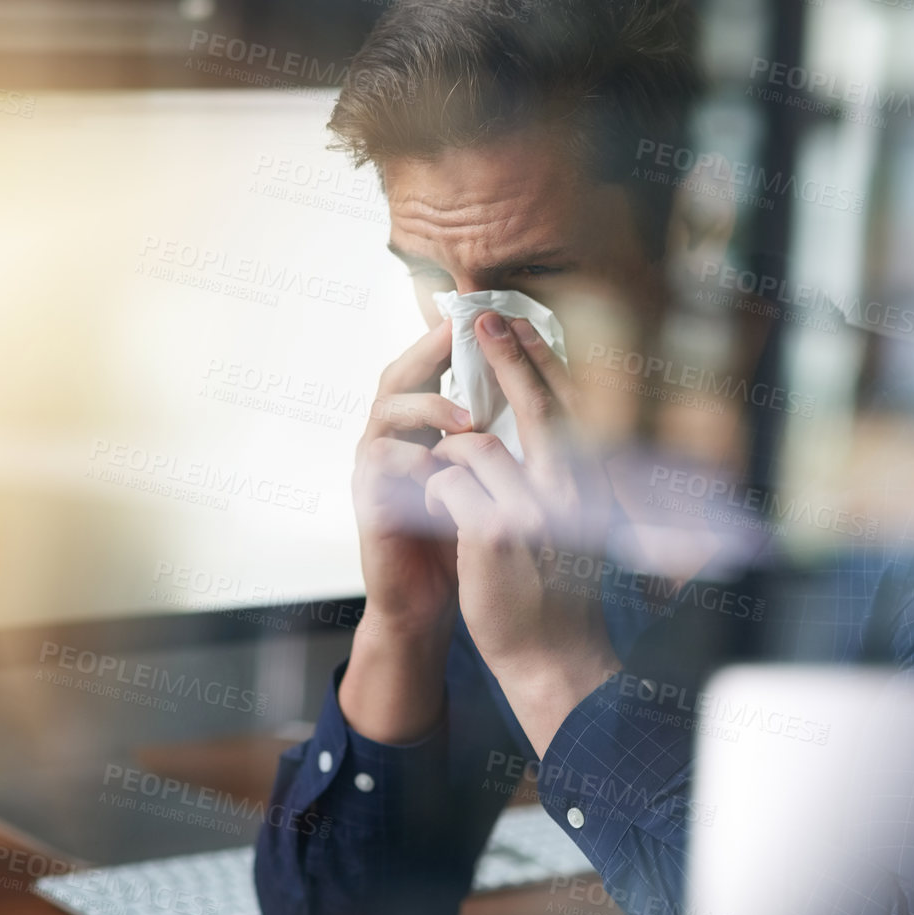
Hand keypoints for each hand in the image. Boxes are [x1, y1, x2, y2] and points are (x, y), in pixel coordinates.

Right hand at [352, 316, 469, 637]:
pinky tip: (444, 469)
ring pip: (385, 413)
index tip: (486, 314)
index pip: (431, 366)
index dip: (452, 338)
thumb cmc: (464, 535)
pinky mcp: (368, 501)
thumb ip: (500, 433)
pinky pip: (380, 466)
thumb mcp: (489, 477)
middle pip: (398, 375)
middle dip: (429, 352)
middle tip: (461, 337)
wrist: (431, 600)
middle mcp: (391, 437)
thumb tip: (545, 386)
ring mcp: (374, 467)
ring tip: (469, 420)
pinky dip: (414, 462)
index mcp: (421, 426)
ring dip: (428, 409)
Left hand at [424, 313, 621, 755]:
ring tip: (446, 486)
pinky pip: (449, 484)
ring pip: (477, 446)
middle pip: (539, 404)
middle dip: (510, 356)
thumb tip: (543, 425)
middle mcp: (571, 489)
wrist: (554, 657)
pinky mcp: (493, 532)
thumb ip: (559, 475)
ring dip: (452, 456)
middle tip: (485, 318)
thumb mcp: (569, 523)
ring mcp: (534, 509)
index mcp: (589, 483)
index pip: (568, 405)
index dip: (542, 359)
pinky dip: (435, 493)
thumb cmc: (556, 592)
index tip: (520, 323)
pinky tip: (435, 515)